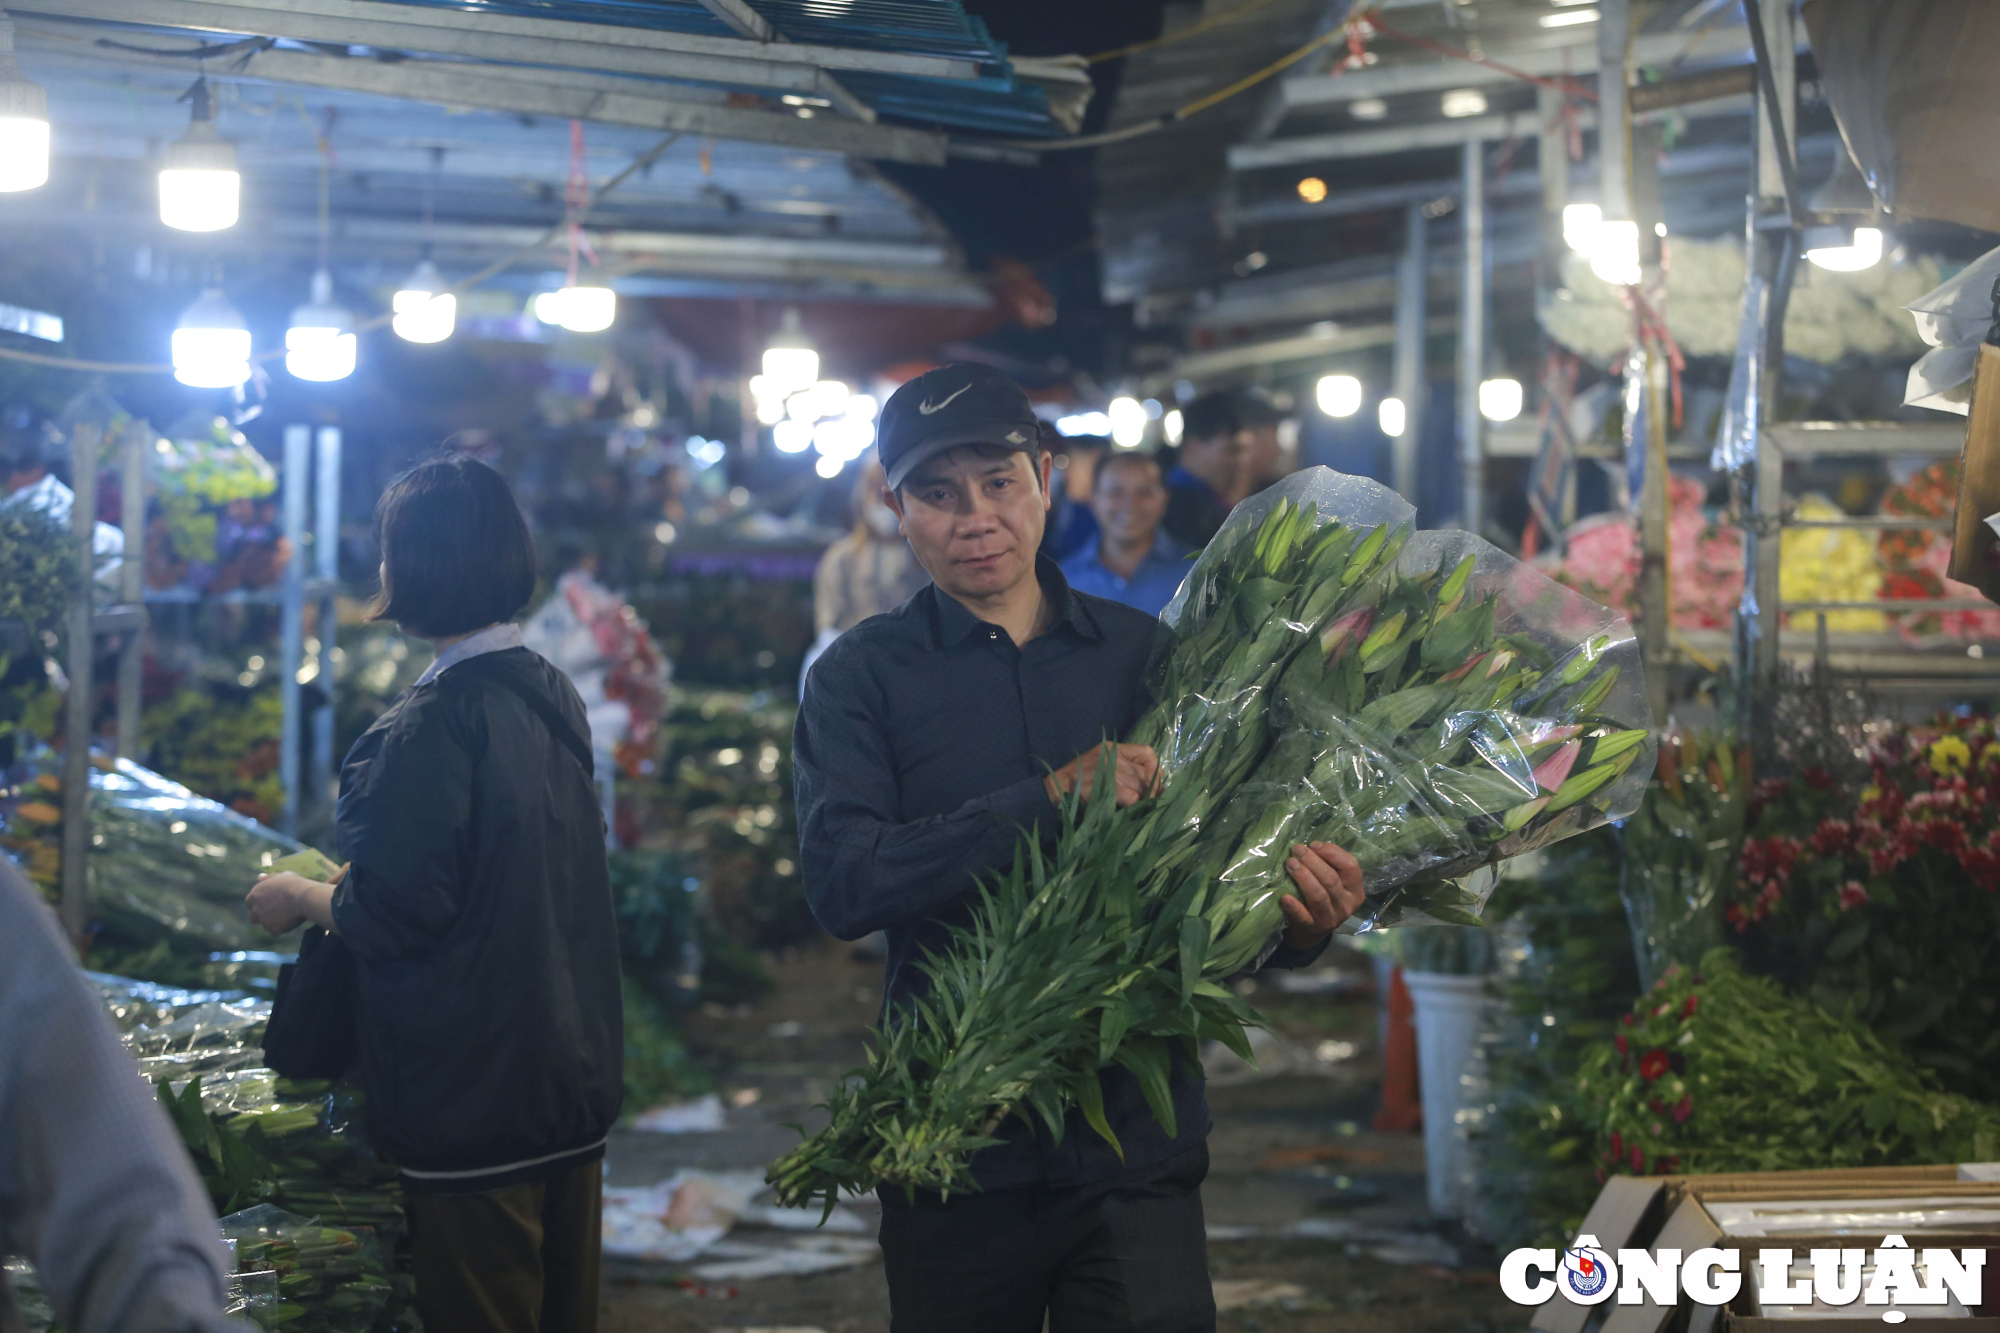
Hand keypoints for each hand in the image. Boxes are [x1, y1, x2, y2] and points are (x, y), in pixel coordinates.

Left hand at [246, 864, 346, 934]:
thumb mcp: (281, 876)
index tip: (268, 903)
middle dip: (263, 916)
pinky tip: (292, 920)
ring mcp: (263, 921)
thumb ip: (268, 878)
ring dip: (273, 922)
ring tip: (288, 915)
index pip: (249, 902)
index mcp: (255, 894)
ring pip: (266, 924)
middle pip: (254, 917)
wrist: (304, 897)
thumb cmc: (294, 884)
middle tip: (277, 912)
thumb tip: (259, 877)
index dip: (258, 903)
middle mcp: (255, 909)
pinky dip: (282, 927)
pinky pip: (276, 931)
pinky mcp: (273, 929)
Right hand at [1044, 743, 1160, 808]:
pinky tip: (1128, 808)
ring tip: (1140, 807)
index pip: (1147, 752)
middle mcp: (1112, 756)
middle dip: (1152, 789)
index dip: (1154, 769)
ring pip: (1141, 785)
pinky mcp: (1104, 787)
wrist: (1053, 791)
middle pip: (1146, 771)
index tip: (1152, 784)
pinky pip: (1131, 796)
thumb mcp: (1099, 765)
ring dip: (1144, 799)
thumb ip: (1122, 768)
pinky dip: (1134, 804)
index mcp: (1112, 748)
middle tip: (1149, 802)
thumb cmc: (1077, 781)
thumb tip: (1151, 784)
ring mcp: (1108, 770)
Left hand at [1279, 842, 1363, 951]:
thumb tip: (1310, 846)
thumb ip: (1328, 866)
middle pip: (1331, 879)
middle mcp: (1346, 904)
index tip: (1313, 845)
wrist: (1311, 933)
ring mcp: (1330, 918)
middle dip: (1313, 861)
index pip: (1350, 866)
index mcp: (1355, 890)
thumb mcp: (1334, 884)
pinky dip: (1294, 906)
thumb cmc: (1323, 899)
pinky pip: (1303, 916)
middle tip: (1296, 850)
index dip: (1332, 852)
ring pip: (1318, 895)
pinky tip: (1284, 897)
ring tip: (1290, 864)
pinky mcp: (1312, 928)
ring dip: (1303, 876)